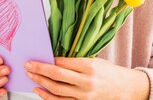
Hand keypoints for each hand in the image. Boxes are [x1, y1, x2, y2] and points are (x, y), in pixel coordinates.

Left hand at [24, 57, 149, 99]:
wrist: (125, 88)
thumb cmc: (108, 72)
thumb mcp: (94, 61)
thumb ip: (75, 61)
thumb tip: (53, 59)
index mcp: (89, 66)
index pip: (63, 63)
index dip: (47, 61)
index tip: (37, 57)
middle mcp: (86, 82)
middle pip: (57, 76)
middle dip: (39, 70)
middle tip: (28, 65)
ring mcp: (84, 95)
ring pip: (56, 90)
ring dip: (40, 83)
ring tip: (30, 76)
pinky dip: (47, 97)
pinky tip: (39, 91)